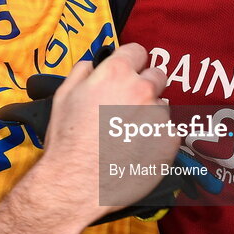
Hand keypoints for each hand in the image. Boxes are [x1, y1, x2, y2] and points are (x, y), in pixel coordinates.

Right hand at [32, 43, 179, 221]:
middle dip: (145, 86)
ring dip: (150, 114)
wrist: (76, 182)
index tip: (127, 72)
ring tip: (127, 135)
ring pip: (162, 106)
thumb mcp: (64, 95)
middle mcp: (143, 89)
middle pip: (156, 75)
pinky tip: (136, 150)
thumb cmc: (68, 140)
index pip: (137, 51)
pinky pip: (168, 132)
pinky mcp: (169, 141)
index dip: (130, 61)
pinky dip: (156, 139)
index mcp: (117, 73)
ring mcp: (159, 115)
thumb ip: (83, 71)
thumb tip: (96, 62)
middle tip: (126, 107)